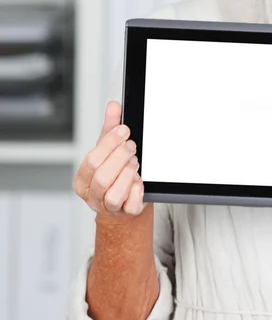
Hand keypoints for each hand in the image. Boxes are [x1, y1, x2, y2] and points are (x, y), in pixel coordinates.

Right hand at [73, 101, 147, 217]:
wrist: (127, 198)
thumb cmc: (114, 171)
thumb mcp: (110, 149)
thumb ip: (110, 127)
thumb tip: (114, 105)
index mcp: (83, 179)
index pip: (91, 160)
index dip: (109, 144)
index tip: (124, 130)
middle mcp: (92, 195)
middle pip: (101, 177)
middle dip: (119, 157)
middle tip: (132, 146)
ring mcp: (109, 207)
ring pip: (114, 194)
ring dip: (127, 174)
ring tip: (135, 162)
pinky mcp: (127, 213)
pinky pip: (131, 205)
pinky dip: (137, 191)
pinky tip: (140, 180)